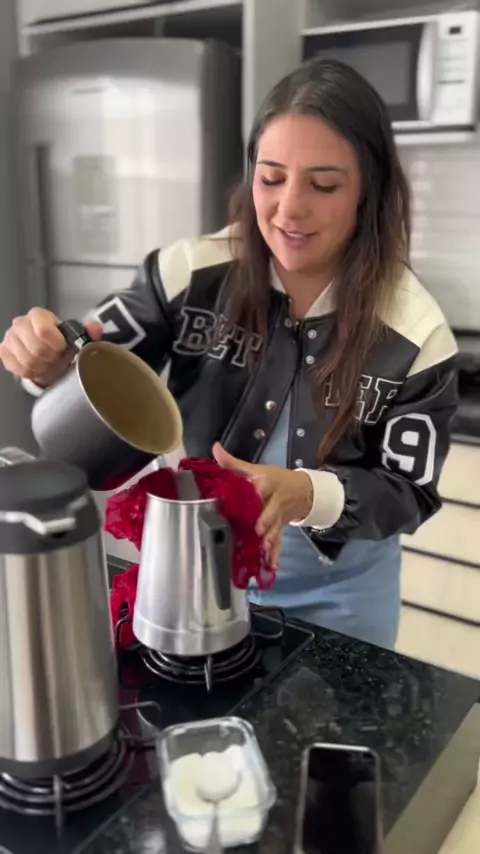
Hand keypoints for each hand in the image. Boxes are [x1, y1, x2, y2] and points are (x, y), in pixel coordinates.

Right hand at [0, 308, 102, 387]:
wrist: (46, 356)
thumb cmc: (60, 345)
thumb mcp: (77, 337)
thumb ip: (89, 331)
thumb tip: (95, 329)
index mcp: (39, 315)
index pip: (44, 331)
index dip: (56, 344)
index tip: (62, 349)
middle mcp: (21, 323)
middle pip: (36, 349)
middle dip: (50, 359)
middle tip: (56, 358)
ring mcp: (10, 338)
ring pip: (27, 361)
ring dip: (42, 367)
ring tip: (48, 363)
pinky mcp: (4, 352)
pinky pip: (17, 368)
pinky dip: (30, 372)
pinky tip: (37, 367)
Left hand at [213, 443, 312, 569]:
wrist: (304, 490)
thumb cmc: (275, 479)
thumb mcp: (256, 469)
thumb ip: (233, 463)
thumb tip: (215, 448)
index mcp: (267, 484)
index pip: (262, 486)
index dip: (257, 492)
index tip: (249, 498)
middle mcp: (274, 502)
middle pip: (270, 512)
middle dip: (265, 521)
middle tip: (258, 529)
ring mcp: (278, 519)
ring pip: (274, 530)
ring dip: (269, 541)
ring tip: (263, 551)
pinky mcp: (280, 530)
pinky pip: (278, 543)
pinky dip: (275, 556)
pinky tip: (271, 567)